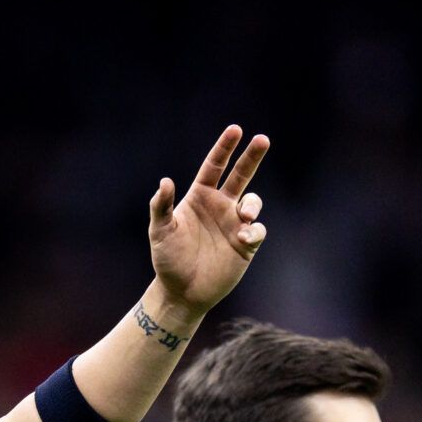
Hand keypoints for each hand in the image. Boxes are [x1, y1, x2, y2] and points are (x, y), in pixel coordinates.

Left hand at [146, 125, 270, 318]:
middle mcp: (220, 206)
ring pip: (253, 202)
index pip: (215, 166)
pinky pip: (257, 230)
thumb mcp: (159, 231)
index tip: (236, 129)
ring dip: (252, 204)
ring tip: (244, 216)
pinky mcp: (246, 244)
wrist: (182, 291)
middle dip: (252, 156)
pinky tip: (243, 238)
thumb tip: (165, 181)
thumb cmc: (168, 259)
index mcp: (200, 197)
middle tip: (262, 139)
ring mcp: (234, 224)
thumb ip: (161, 206)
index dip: (225, 147)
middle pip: (241, 174)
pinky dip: (254, 230)